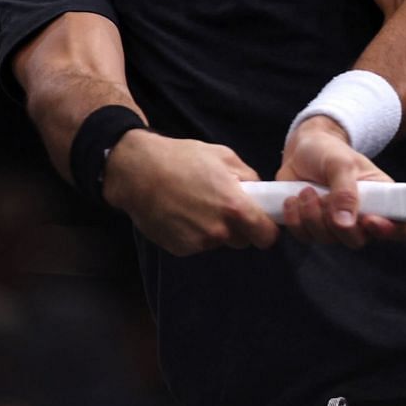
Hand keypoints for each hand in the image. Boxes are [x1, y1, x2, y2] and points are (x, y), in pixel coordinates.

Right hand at [102, 129, 278, 255]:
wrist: (138, 172)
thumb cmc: (181, 158)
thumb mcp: (222, 156)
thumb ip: (248, 176)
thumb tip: (259, 192)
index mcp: (235, 207)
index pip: (267, 237)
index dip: (266, 229)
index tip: (260, 222)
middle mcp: (219, 231)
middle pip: (243, 241)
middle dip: (238, 228)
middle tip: (222, 207)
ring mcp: (198, 243)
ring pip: (218, 242)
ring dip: (214, 230)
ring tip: (196, 206)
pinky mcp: (180, 249)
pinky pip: (197, 245)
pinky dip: (193, 233)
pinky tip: (181, 214)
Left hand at [275, 116, 405, 247]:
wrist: (301, 149)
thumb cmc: (328, 152)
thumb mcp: (340, 163)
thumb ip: (345, 191)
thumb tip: (345, 223)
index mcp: (381, 198)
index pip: (399, 227)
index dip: (388, 230)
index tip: (369, 220)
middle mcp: (361, 216)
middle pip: (357, 240)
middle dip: (337, 224)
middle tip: (323, 197)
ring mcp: (336, 224)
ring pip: (328, 239)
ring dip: (312, 215)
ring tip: (306, 190)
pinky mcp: (312, 226)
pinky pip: (304, 236)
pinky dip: (294, 219)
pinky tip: (292, 199)